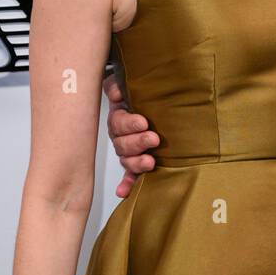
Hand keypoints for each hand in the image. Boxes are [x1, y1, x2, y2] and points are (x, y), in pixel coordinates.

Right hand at [102, 71, 159, 197]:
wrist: (157, 99)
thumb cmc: (143, 93)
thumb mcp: (128, 82)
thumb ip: (118, 84)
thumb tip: (117, 94)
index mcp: (120, 117)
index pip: (118, 123)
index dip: (129, 124)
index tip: (144, 122)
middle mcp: (122, 136)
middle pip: (122, 144)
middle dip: (137, 142)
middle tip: (153, 138)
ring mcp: (130, 151)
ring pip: (127, 160)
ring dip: (136, 163)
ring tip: (150, 162)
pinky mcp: (139, 163)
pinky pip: (130, 175)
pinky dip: (127, 184)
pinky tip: (123, 191)